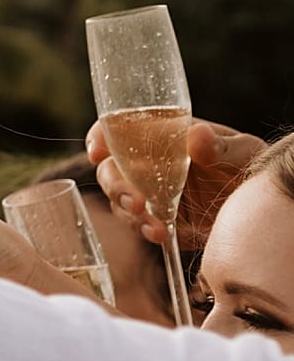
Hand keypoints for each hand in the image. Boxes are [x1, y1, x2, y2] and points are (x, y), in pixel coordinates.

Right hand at [88, 118, 263, 247]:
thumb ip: (222, 146)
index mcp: (163, 135)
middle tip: (135, 201)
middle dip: (116, 185)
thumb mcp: (244, 152)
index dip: (102, 136)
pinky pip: (138, 223)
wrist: (262, 211)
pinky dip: (144, 229)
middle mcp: (149, 162)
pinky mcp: (156, 218)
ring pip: (119, 199)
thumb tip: (195, 134)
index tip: (99, 151)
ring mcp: (150, 192)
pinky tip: (160, 233)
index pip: (120, 127)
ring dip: (129, 211)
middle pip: (112, 168)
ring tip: (153, 224)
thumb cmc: (251, 169)